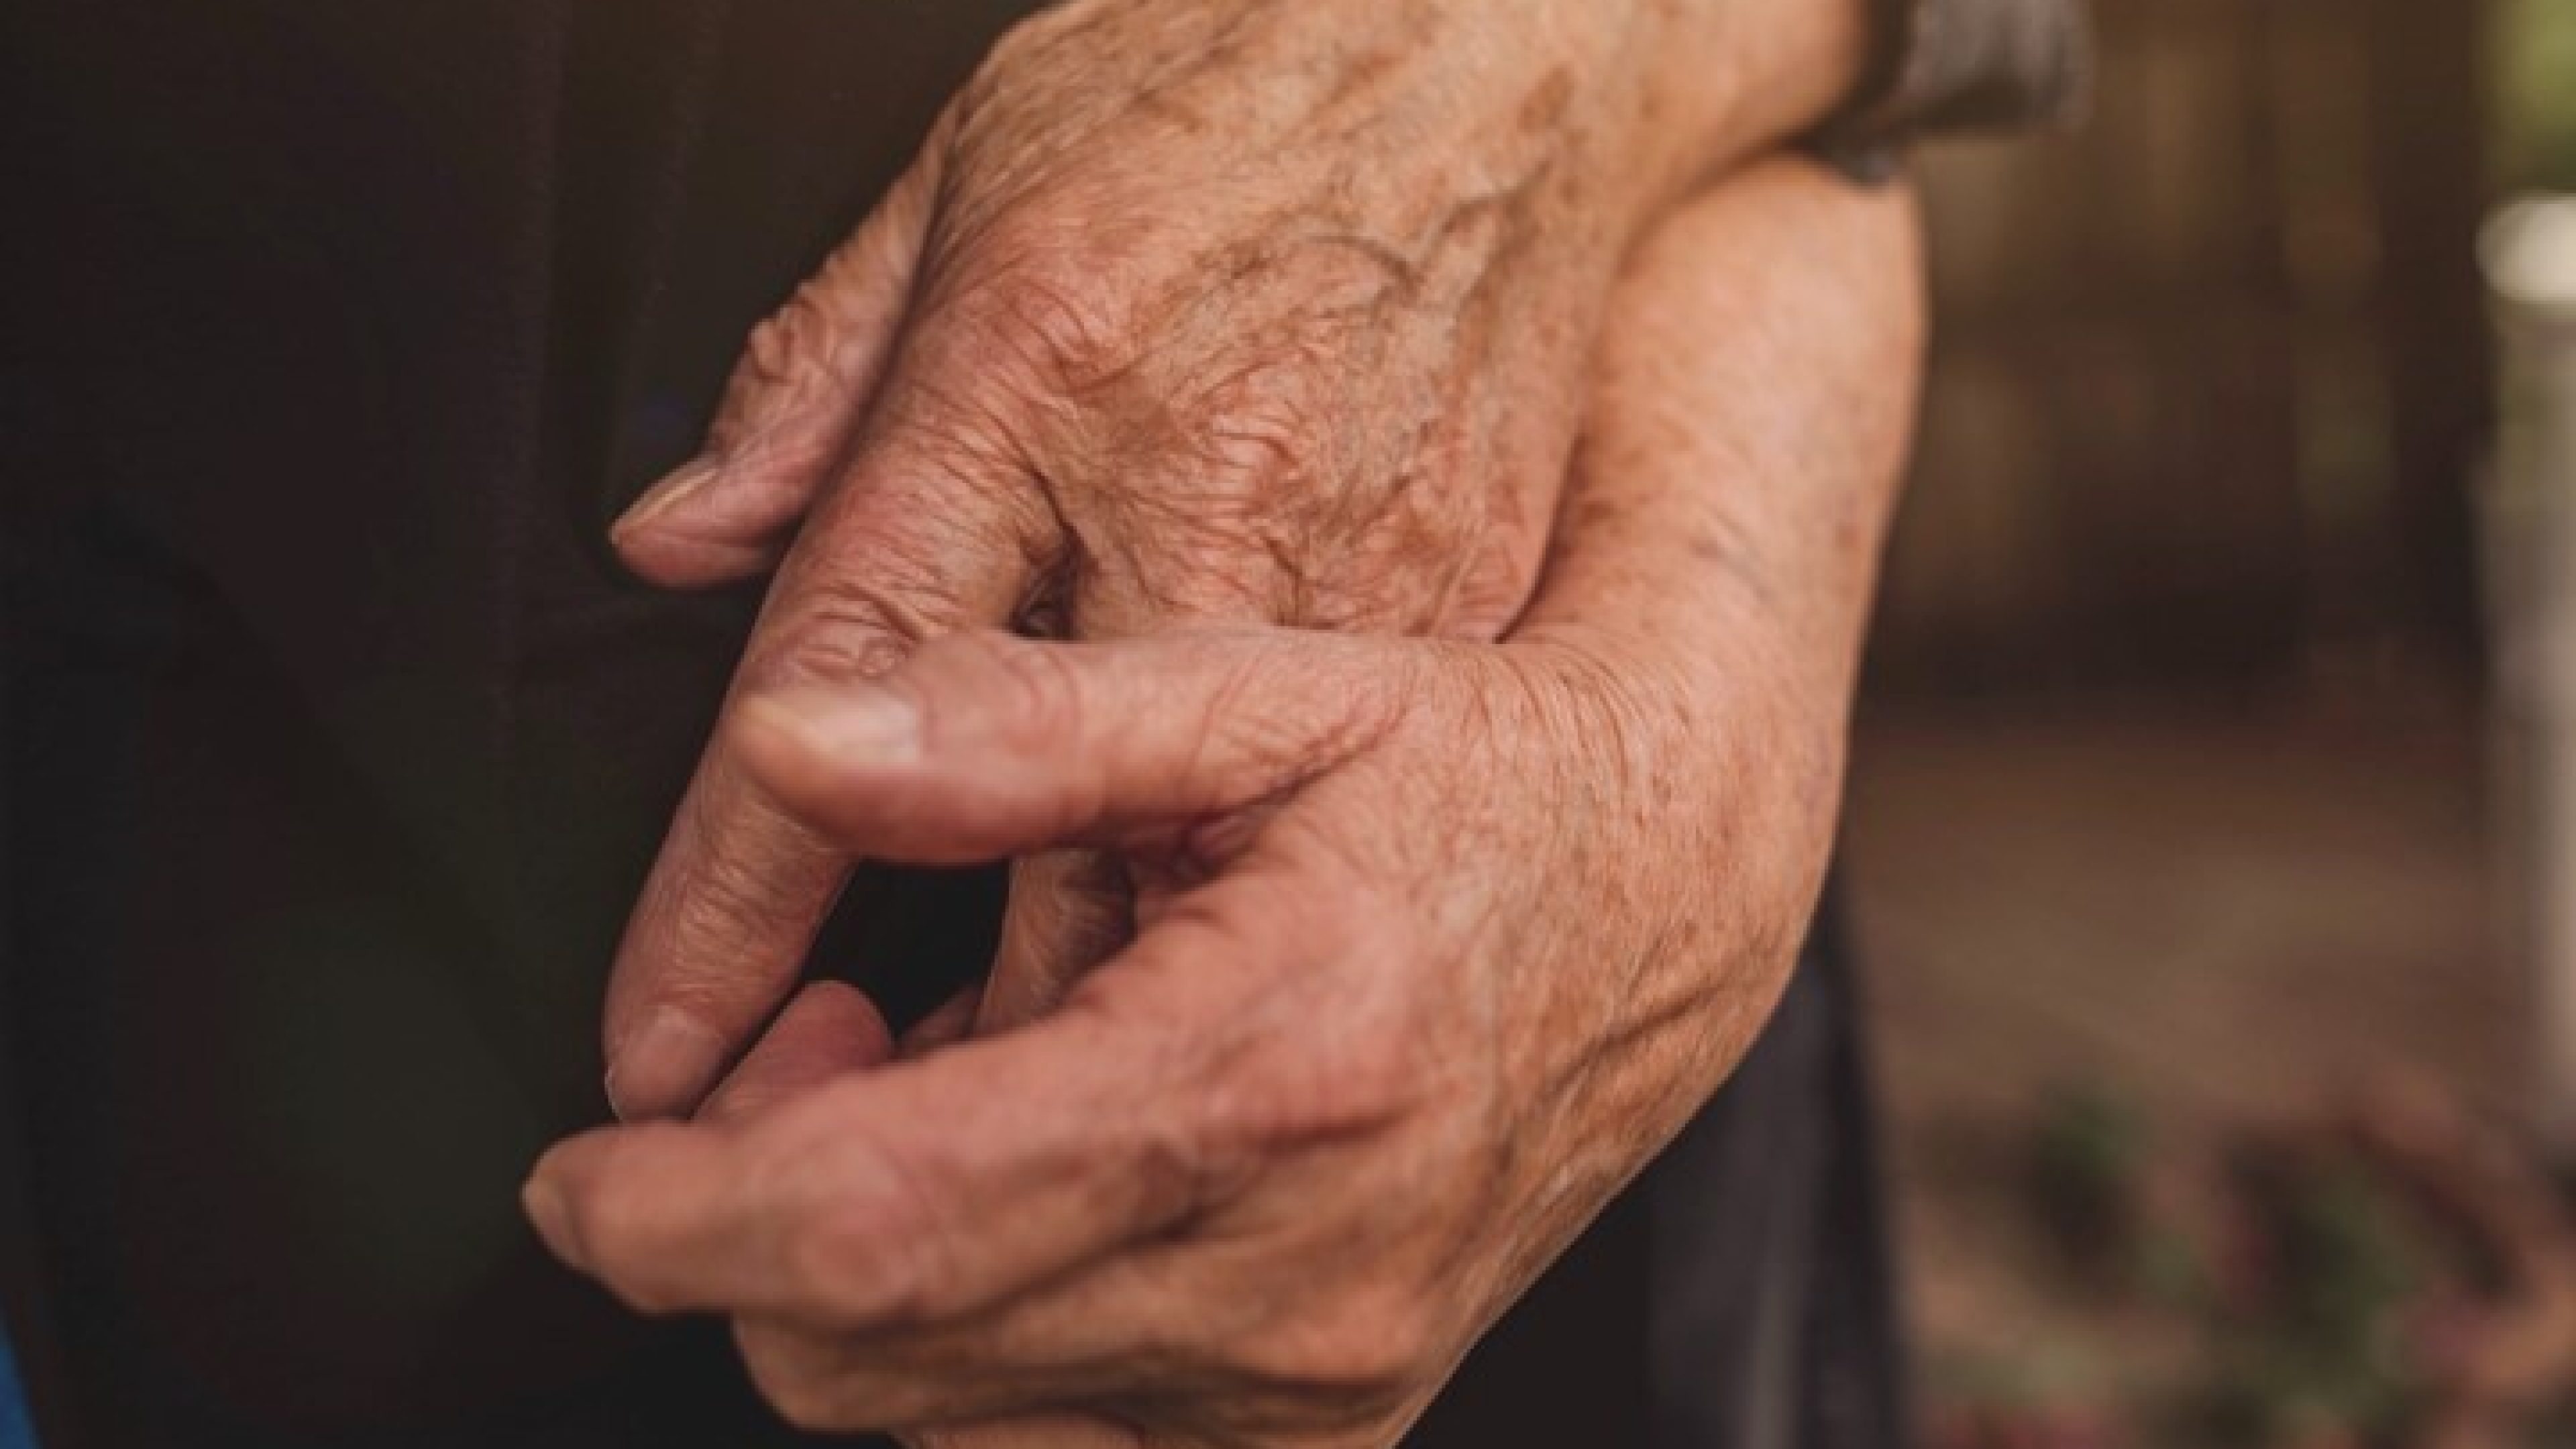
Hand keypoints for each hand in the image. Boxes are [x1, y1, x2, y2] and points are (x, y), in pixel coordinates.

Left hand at [528, 161, 1923, 1445]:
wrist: (1669, 892)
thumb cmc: (1472, 768)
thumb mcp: (1264, 692)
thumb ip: (1012, 724)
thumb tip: (785, 744)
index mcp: (1268, 1078)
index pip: (875, 1230)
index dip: (674, 1216)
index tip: (579, 1173)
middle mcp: (1301, 1279)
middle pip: (876, 1360)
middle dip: (750, 1233)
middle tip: (808, 1048)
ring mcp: (1324, 1384)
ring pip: (949, 1427)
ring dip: (866, 1286)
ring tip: (925, 1093)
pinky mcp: (1333, 1423)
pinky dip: (977, 1342)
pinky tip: (1021, 1189)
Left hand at [594, 0, 1870, 1118]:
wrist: (1511, 48)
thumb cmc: (1230, 88)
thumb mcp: (967, 169)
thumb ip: (814, 378)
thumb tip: (683, 535)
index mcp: (1038, 386)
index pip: (840, 706)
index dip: (732, 912)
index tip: (663, 1056)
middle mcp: (1201, 517)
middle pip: (1029, 881)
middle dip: (897, 1068)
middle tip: (789, 1132)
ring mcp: (1360, 598)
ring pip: (1192, 916)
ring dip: (1057, 1053)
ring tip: (948, 1116)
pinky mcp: (1461, 635)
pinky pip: (1324, 849)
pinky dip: (1222, 958)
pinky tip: (1155, 1012)